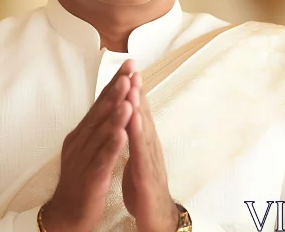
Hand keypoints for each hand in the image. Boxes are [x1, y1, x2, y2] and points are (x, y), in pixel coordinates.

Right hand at [42, 60, 135, 231]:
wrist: (67, 214)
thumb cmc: (81, 180)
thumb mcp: (87, 149)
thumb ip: (96, 127)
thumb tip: (108, 103)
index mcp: (81, 134)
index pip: (99, 104)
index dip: (114, 84)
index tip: (129, 66)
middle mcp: (80, 142)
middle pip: (99, 113)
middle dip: (115, 91)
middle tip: (129, 72)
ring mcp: (83, 159)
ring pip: (101, 133)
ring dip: (115, 114)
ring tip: (127, 96)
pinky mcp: (90, 178)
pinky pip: (102, 159)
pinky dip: (112, 145)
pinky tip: (122, 134)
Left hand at [122, 72, 178, 231]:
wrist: (155, 217)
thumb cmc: (144, 188)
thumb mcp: (137, 158)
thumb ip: (135, 137)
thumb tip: (130, 117)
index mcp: (144, 142)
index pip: (138, 112)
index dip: (134, 91)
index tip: (128, 68)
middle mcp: (150, 147)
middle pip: (143, 115)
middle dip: (137, 91)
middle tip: (132, 68)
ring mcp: (150, 161)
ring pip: (143, 130)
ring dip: (139, 108)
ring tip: (133, 87)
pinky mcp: (146, 177)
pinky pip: (140, 154)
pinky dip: (137, 137)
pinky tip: (132, 122)